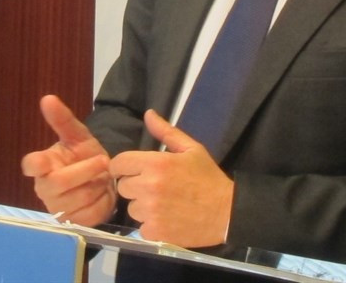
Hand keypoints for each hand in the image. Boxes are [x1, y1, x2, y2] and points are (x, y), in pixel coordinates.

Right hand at [20, 95, 116, 226]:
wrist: (103, 179)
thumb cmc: (84, 155)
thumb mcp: (78, 135)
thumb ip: (63, 119)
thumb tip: (47, 98)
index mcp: (42, 165)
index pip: (30, 166)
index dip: (35, 165)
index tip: (43, 162)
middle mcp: (44, 188)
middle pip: (59, 183)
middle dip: (84, 171)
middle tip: (102, 161)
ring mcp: (57, 208)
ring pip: (78, 199)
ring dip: (96, 185)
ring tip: (103, 177)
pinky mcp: (73, 223)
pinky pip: (90, 214)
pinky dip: (102, 202)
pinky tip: (104, 194)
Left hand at [109, 110, 232, 247]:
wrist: (226, 212)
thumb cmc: (208, 178)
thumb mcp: (191, 149)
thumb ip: (166, 131)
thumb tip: (148, 114)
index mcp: (155, 164)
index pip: (118, 163)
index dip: (124, 167)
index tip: (134, 171)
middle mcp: (148, 186)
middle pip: (123, 186)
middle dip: (135, 186)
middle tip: (155, 188)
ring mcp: (150, 211)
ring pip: (131, 208)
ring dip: (143, 207)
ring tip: (163, 205)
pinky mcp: (154, 232)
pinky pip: (141, 227)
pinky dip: (151, 225)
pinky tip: (167, 219)